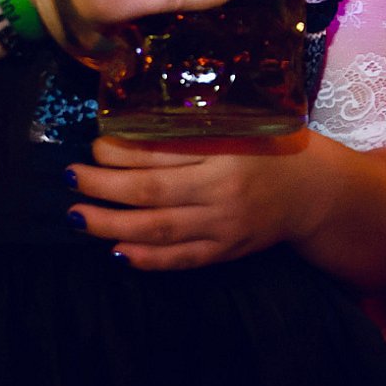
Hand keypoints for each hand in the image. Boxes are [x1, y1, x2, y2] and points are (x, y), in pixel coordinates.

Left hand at [66, 133, 315, 269]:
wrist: (315, 191)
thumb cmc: (274, 148)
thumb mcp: (241, 126)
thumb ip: (195, 129)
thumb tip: (131, 130)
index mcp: (226, 151)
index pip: (162, 153)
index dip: (120, 151)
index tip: (93, 146)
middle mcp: (222, 190)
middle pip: (150, 192)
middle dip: (102, 187)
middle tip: (70, 179)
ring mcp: (224, 226)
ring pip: (157, 230)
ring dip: (110, 225)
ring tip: (77, 217)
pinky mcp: (226, 251)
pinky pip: (179, 259)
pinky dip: (145, 258)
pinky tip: (116, 251)